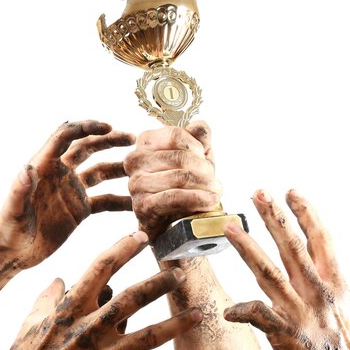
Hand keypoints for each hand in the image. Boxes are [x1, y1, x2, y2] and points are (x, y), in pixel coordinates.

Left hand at [0, 120, 134, 268]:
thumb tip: (26, 168)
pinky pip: (104, 200)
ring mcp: (71, 191)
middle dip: (109, 140)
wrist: (14, 252)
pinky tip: (138, 203)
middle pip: (87, 148)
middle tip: (132, 139)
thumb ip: (19, 189)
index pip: (66, 137)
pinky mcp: (80, 209)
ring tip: (141, 167)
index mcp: (44, 167)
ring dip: (119, 168)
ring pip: (100, 172)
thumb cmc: (8, 230)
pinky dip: (121, 200)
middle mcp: (60, 174)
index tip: (108, 126)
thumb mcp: (13, 211)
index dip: (86, 128)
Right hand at [0, 232, 202, 349]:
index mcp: (70, 308)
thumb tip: (59, 279)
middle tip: (180, 272)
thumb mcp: (30, 321)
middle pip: (133, 299)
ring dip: (177, 324)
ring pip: (149, 335)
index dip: (123, 249)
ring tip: (199, 313)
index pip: (101, 268)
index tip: (143, 236)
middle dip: (160, 283)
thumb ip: (47, 297)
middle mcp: (89, 329)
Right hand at [124, 122, 220, 240]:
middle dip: (205, 170)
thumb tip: (200, 125)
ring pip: (180, 177)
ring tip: (215, 193)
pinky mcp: (142, 206)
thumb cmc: (183, 187)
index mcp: (145, 143)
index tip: (206, 159)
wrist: (172, 224)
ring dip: (205, 186)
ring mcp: (136, 184)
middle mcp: (135, 160)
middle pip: (180, 157)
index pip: (176, 134)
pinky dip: (197, 199)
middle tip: (215, 182)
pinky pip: (175, 197)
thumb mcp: (194, 158)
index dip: (197, 147)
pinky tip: (210, 201)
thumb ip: (198, 139)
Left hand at [223, 189, 349, 349]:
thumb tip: (311, 259)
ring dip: (248, 248)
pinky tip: (228, 310)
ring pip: (270, 272)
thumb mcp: (342, 305)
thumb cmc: (345, 347)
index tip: (291, 192)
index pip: (320, 239)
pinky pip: (260, 316)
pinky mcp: (287, 336)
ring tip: (229, 228)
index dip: (306, 213)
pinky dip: (244, 310)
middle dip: (274, 218)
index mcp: (335, 282)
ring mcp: (302, 313)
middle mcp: (319, 292)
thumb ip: (324, 279)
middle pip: (293, 247)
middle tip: (257, 192)